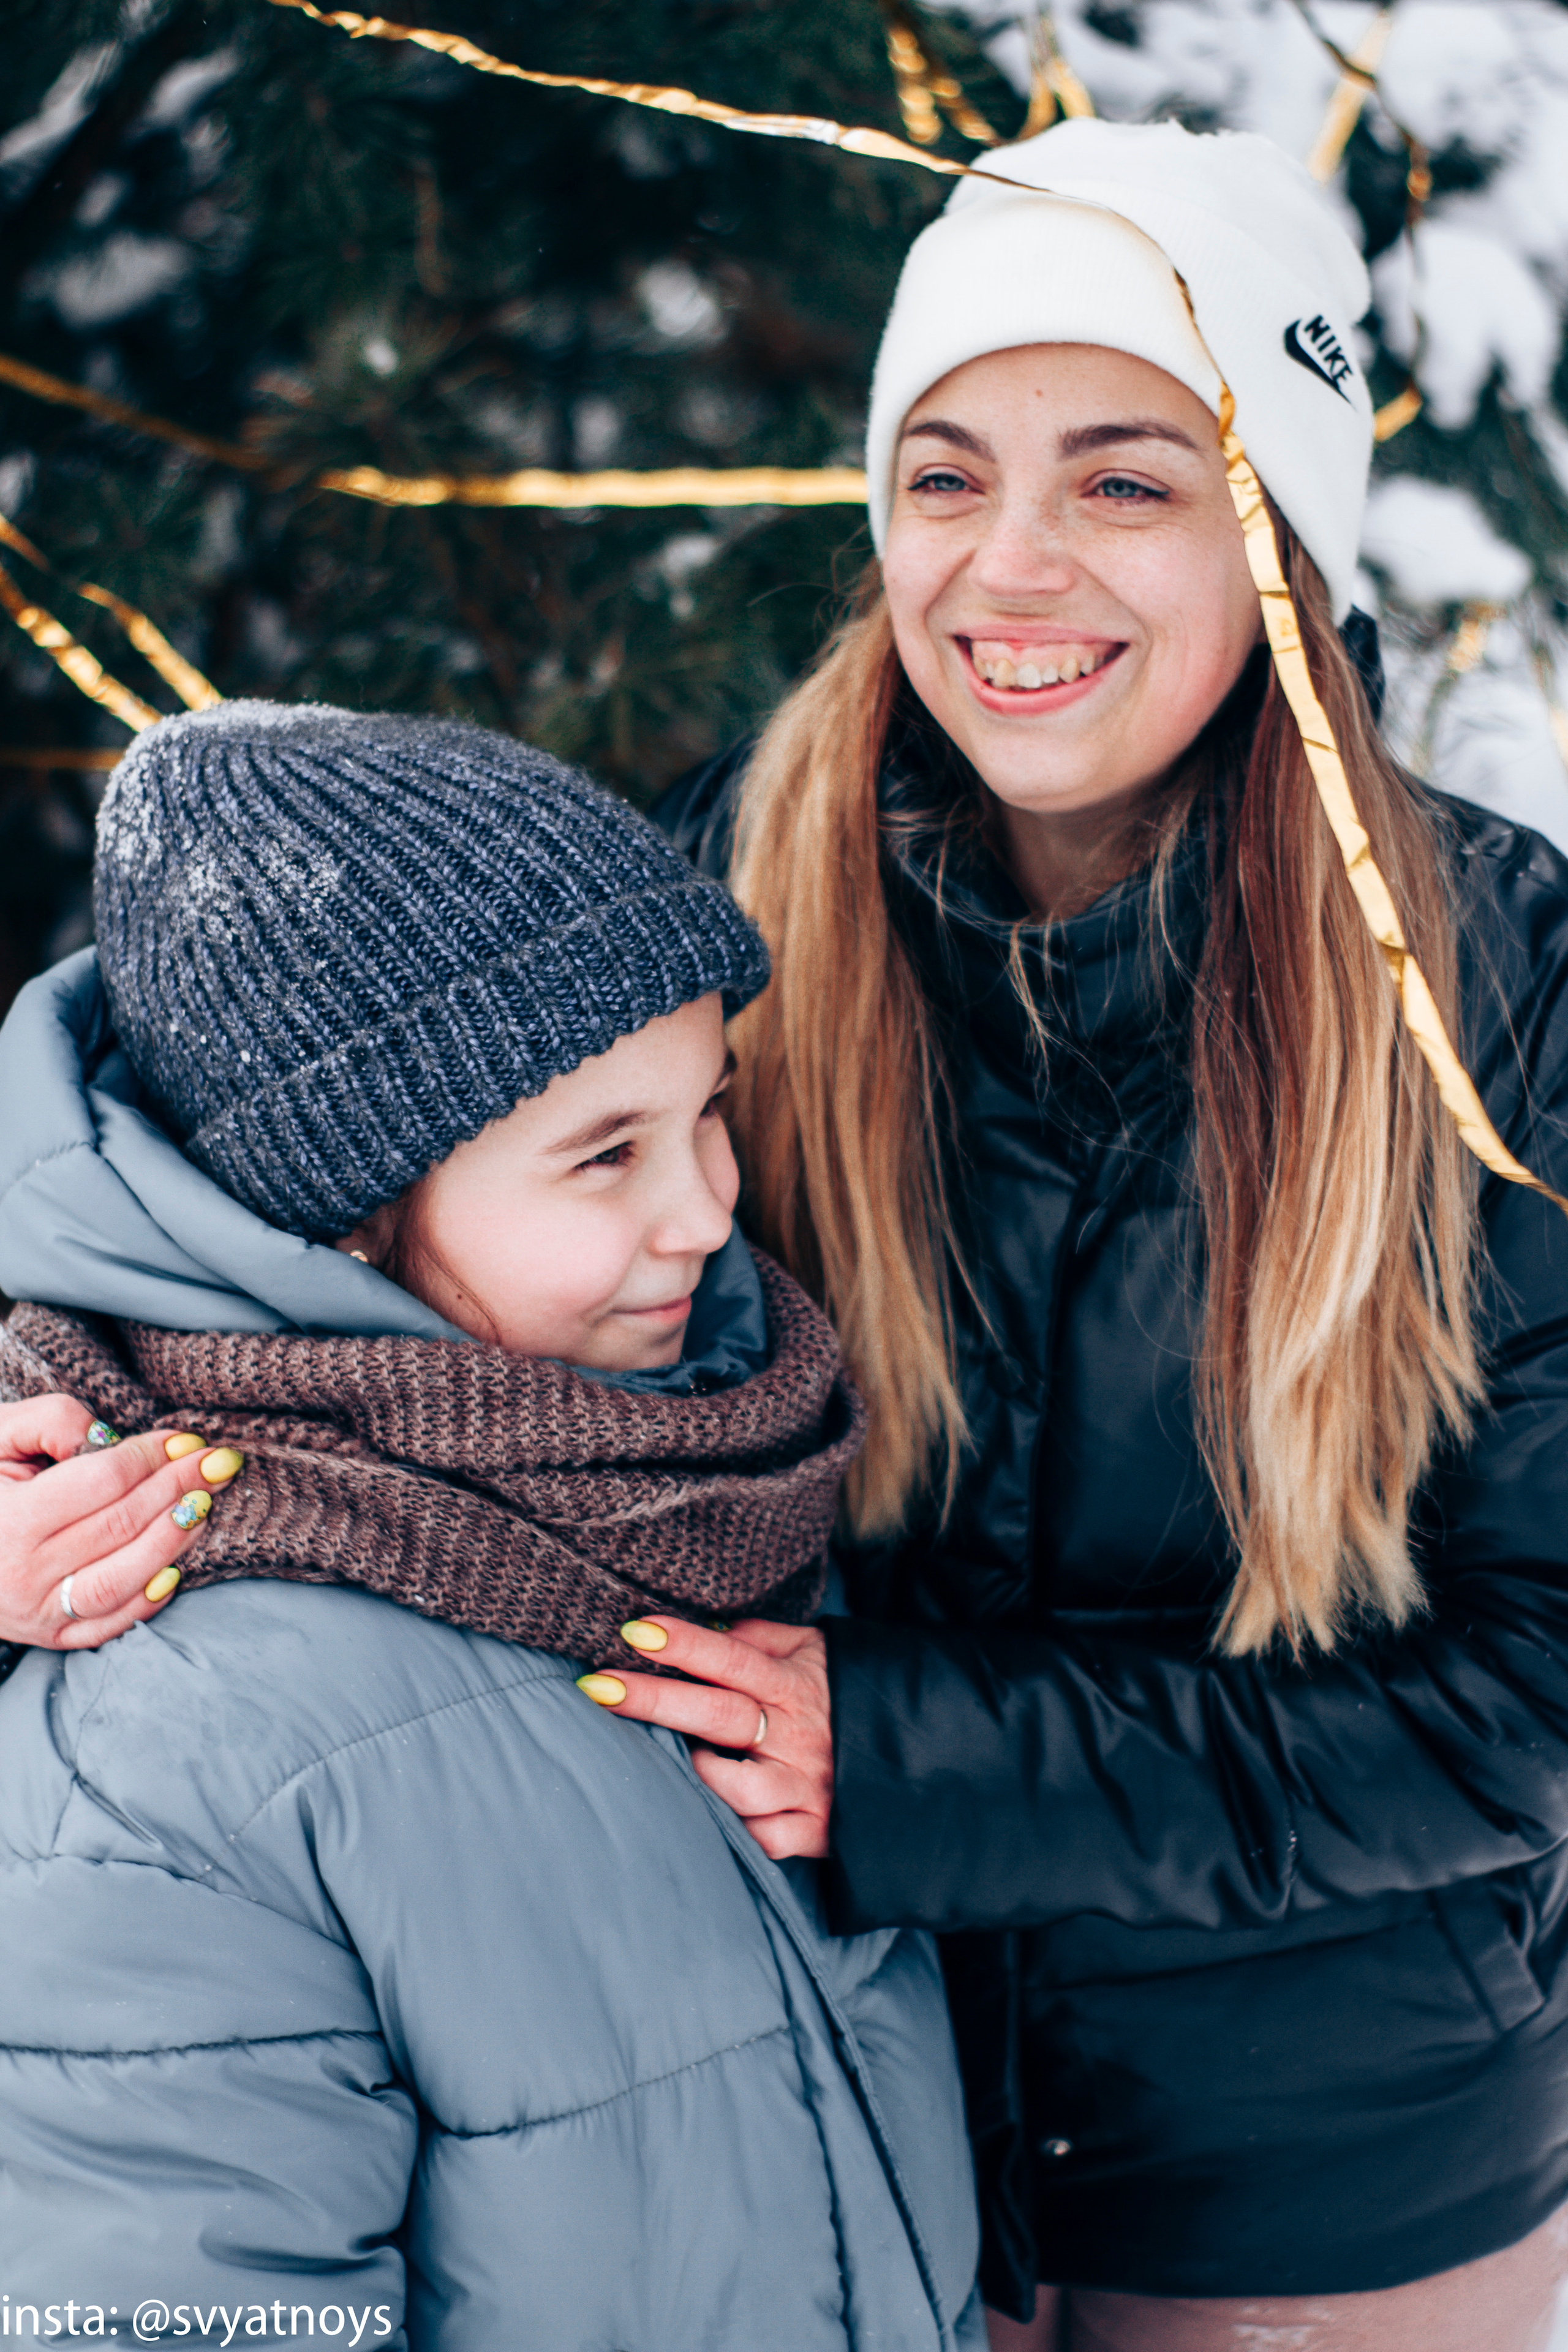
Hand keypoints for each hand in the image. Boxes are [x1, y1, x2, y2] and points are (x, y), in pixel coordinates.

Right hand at [0, 1395, 243, 1649]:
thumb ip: (50, 1420)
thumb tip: (108, 1439)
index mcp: (8, 1519)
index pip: (102, 1482)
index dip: (151, 1457)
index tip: (186, 1439)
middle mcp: (22, 1572)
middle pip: (121, 1526)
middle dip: (179, 1489)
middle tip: (219, 1462)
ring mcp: (36, 1611)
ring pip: (123, 1580)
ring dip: (175, 1541)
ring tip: (204, 1505)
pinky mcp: (49, 1635)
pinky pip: (109, 1625)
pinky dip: (149, 1599)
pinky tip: (177, 1564)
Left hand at [579, 1616, 832, 1859]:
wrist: (924, 1749)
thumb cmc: (846, 1691)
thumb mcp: (815, 1650)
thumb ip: (762, 1638)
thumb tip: (710, 1628)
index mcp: (796, 1684)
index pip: (733, 1658)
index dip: (685, 1643)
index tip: (634, 1630)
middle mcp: (799, 1735)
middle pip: (718, 1715)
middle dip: (655, 1699)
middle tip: (598, 1687)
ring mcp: (807, 1786)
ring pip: (740, 1789)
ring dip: (701, 1772)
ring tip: (678, 1758)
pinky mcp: (816, 1830)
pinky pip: (765, 1838)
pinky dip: (738, 1828)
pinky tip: (717, 1811)